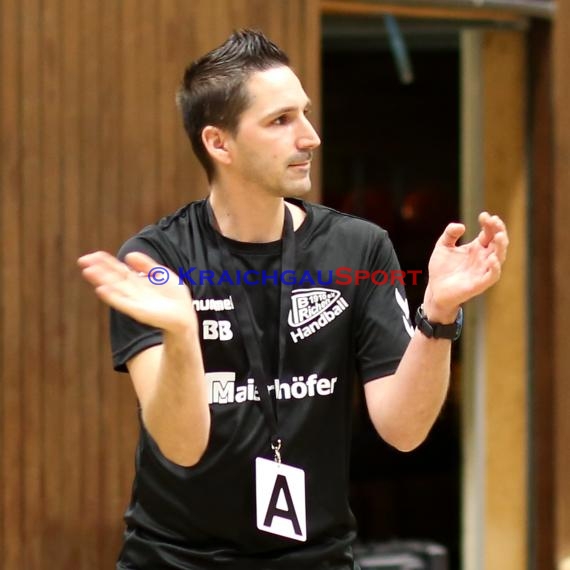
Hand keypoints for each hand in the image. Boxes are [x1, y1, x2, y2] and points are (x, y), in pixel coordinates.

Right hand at [77, 251, 196, 333]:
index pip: (119, 270)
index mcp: (138, 282)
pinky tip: (101, 289)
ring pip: (115, 288)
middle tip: (83, 260)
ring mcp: (134, 302)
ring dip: (101, 280)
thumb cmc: (175, 297)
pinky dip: (112, 296)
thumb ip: (146, 265)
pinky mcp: (138, 312)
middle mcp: (133, 292)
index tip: (93, 255)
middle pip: (113, 278)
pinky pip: (122, 302)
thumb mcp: (162, 274)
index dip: (107, 262)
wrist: (185, 316)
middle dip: (99, 269)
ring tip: (88, 271)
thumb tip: (128, 255)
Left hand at [423, 212, 508, 321]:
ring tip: (499, 235)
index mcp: (477, 248)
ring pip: (499, 257)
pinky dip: (495, 268)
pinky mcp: (480, 284)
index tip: (484, 215)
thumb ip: (449, 234)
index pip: (489, 233)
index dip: (489, 224)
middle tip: (495, 221)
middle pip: (498, 243)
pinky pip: (492, 276)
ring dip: (501, 247)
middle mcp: (483, 258)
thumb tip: (461, 226)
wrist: (435, 290)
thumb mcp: (442, 247)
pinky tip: (492, 258)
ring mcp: (483, 270)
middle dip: (499, 231)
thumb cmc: (441, 269)